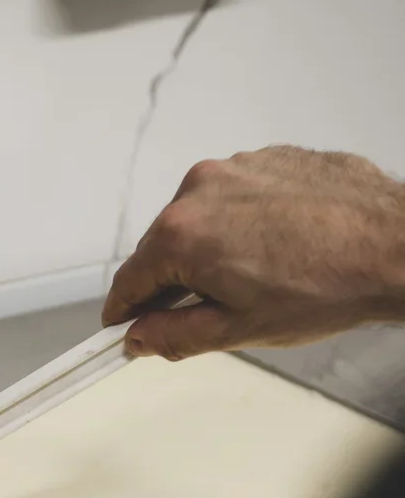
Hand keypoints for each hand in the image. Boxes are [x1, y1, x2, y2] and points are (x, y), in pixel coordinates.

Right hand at [103, 146, 404, 359]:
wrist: (394, 246)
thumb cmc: (328, 286)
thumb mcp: (238, 330)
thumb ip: (174, 336)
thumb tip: (141, 338)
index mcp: (183, 235)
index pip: (129, 280)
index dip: (124, 312)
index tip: (121, 327)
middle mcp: (200, 190)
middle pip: (163, 246)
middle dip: (176, 281)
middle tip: (208, 313)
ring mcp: (237, 167)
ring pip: (202, 220)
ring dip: (214, 250)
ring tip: (259, 279)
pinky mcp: (269, 159)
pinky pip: (238, 197)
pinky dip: (246, 224)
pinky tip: (280, 250)